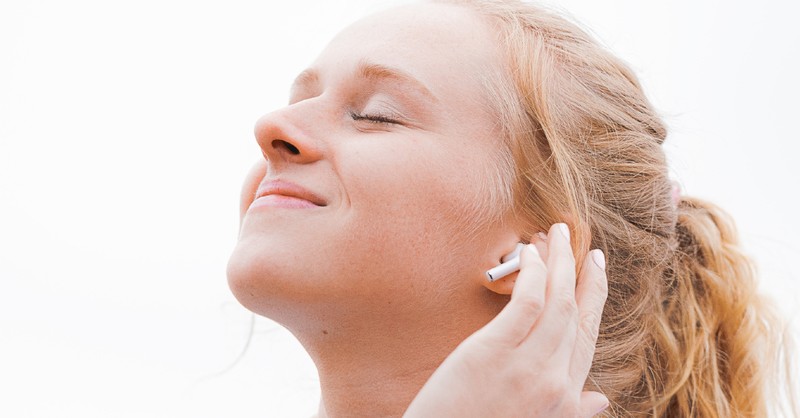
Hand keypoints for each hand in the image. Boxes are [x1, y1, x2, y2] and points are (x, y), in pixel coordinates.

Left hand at [404, 223, 608, 416]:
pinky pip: (525, 302)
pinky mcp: (493, 351)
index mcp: (565, 398)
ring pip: (557, 301)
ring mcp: (527, 366)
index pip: (589, 335)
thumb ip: (571, 410)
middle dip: (580, 271)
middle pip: (577, 312)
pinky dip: (533, 273)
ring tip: (557, 233)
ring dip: (560, 262)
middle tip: (580, 242)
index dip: (596, 297)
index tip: (596, 269)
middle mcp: (555, 380)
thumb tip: (601, 399)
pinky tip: (530, 253)